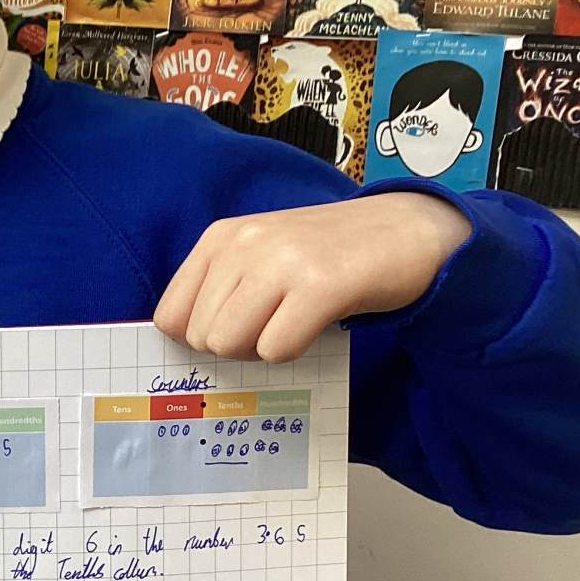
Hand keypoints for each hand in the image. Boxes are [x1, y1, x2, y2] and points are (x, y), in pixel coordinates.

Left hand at [154, 193, 471, 362]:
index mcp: (220, 238)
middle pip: (202, 338)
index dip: (202, 337)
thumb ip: (219, 290)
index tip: (237, 328)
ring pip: (231, 344)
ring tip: (295, 321)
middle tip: (277, 322)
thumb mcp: (260, 257)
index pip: (170, 317)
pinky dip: (296, 350)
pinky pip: (276, 350)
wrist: (408, 230)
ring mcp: (280, 263)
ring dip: (264, 349)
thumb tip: (185, 345)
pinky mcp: (319, 286)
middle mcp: (243, 245)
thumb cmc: (327, 254)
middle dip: (237, 346)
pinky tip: (318, 323)